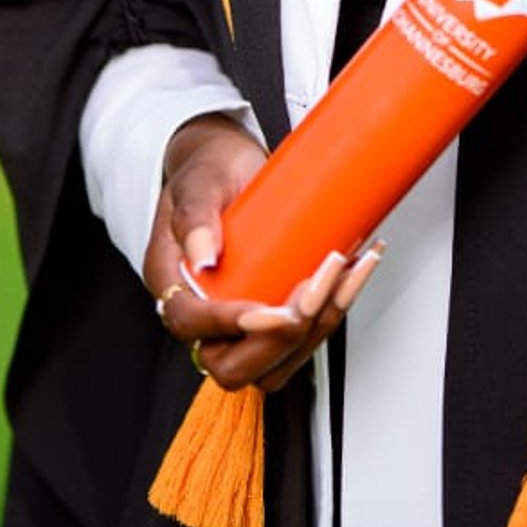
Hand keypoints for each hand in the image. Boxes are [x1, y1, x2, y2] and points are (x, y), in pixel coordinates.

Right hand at [142, 112, 381, 392]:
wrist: (232, 161)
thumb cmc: (210, 170)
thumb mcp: (199, 183)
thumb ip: (196, 216)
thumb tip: (202, 257)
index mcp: (172, 283)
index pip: (188, 323)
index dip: (227, 324)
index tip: (267, 311)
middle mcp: (203, 312)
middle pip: (230, 364)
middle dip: (279, 339)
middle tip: (312, 293)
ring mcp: (239, 321)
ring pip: (273, 365)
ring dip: (315, 329)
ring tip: (341, 274)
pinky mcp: (273, 315)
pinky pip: (300, 339)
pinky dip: (333, 312)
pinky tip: (354, 270)